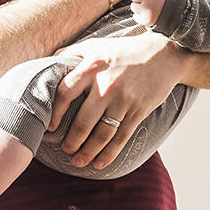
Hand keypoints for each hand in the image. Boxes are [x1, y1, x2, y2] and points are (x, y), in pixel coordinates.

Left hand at [49, 32, 195, 169]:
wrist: (163, 54)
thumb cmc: (124, 51)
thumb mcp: (96, 45)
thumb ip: (71, 54)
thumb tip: (47, 65)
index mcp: (92, 67)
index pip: (65, 92)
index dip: (55, 112)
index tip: (49, 126)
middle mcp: (107, 85)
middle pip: (83, 121)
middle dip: (71, 141)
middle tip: (65, 149)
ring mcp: (124, 99)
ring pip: (102, 134)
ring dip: (88, 152)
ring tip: (78, 161)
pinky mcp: (139, 110)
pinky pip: (121, 137)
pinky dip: (109, 154)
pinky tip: (99, 163)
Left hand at [128, 0, 168, 27]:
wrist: (175, 14)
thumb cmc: (164, 0)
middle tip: (145, 1)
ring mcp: (148, 9)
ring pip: (133, 6)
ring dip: (137, 7)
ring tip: (146, 8)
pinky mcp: (147, 19)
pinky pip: (135, 16)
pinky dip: (139, 16)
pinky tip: (146, 15)